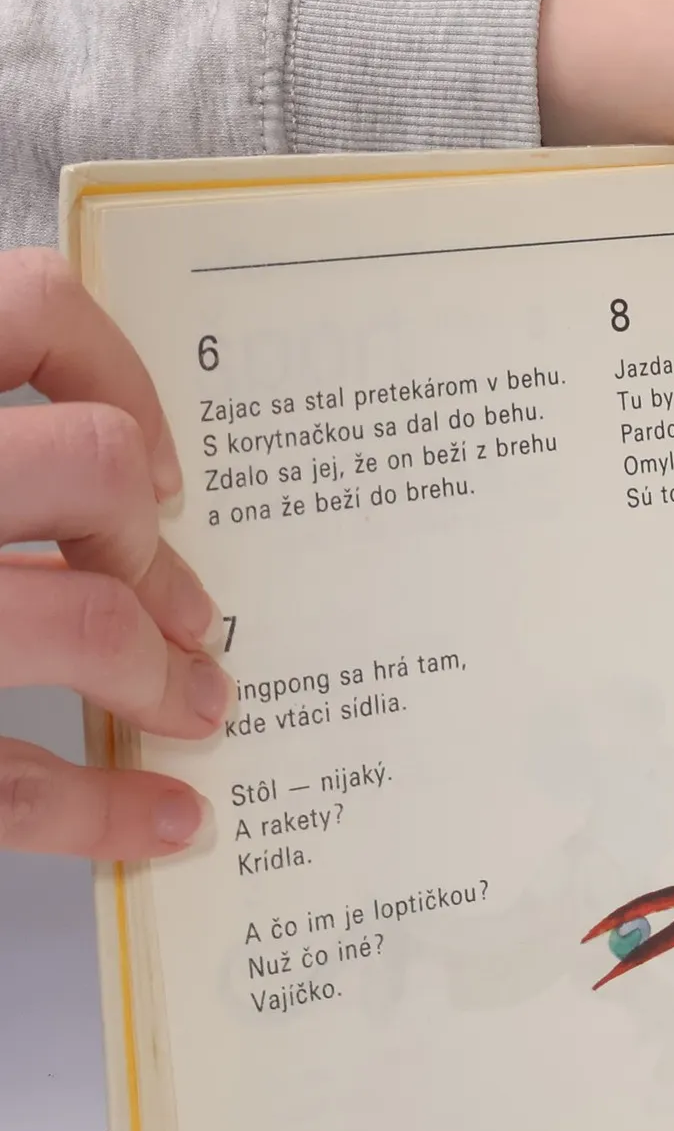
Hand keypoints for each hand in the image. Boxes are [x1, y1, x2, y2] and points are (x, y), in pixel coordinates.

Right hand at [0, 249, 226, 858]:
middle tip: (186, 606)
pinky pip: (5, 780)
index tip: (158, 464)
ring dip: (161, 675)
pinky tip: (163, 823)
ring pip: (76, 620)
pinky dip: (101, 814)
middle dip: (151, 543)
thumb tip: (119, 469)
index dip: (114, 373)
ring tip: (197, 709)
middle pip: (81, 466)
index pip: (19, 306)